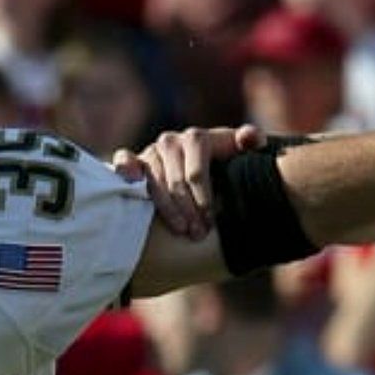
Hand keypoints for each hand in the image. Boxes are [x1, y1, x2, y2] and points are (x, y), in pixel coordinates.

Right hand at [111, 125, 263, 239]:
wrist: (206, 168)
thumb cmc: (226, 166)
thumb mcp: (240, 156)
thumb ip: (250, 142)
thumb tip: (250, 138)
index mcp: (196, 138)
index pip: (196, 171)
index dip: (203, 198)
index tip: (210, 223)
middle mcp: (171, 141)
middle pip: (175, 180)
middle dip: (187, 210)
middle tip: (197, 235)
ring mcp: (151, 151)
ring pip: (153, 181)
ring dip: (165, 208)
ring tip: (180, 230)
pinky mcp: (134, 161)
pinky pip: (124, 161)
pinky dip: (125, 169)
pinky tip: (132, 185)